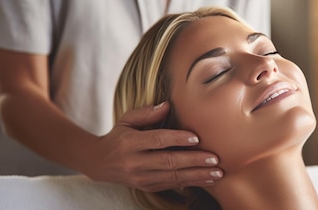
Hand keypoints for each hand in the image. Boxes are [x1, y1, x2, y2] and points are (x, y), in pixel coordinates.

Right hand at [81, 102, 222, 191]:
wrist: (100, 163)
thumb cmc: (119, 136)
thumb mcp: (126, 120)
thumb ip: (147, 113)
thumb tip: (167, 105)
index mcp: (130, 143)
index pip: (157, 140)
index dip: (177, 139)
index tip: (196, 137)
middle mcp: (135, 163)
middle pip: (169, 162)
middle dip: (194, 161)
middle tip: (215, 158)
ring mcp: (141, 178)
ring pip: (174, 177)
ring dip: (198, 175)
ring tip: (217, 172)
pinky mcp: (147, 187)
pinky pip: (172, 185)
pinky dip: (191, 183)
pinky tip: (207, 179)